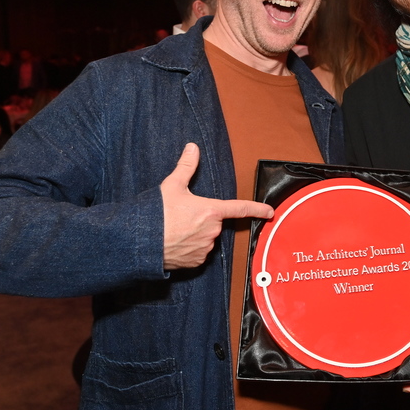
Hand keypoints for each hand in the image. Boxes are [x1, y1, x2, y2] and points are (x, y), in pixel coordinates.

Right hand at [161, 143, 273, 269]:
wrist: (140, 242)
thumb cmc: (156, 214)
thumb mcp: (172, 185)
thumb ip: (186, 166)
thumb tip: (193, 147)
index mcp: (211, 211)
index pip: (240, 208)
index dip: (257, 209)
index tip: (269, 212)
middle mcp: (212, 231)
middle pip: (215, 222)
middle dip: (203, 218)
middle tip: (182, 216)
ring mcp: (205, 248)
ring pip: (206, 238)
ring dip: (196, 233)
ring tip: (175, 229)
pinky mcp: (196, 262)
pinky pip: (199, 253)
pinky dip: (190, 247)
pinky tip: (176, 242)